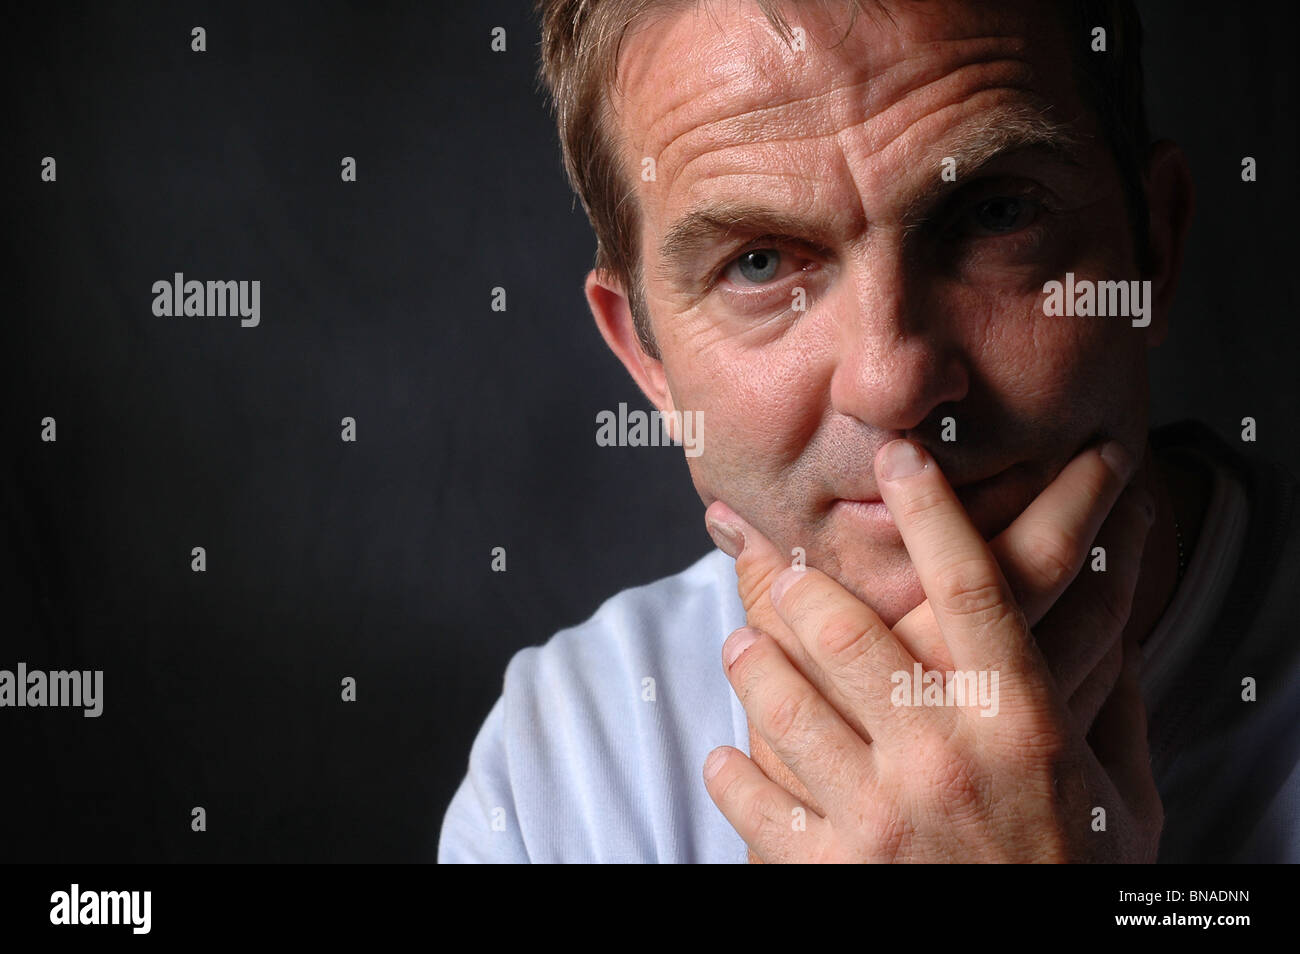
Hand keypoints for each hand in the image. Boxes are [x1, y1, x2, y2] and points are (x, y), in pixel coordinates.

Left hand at [702, 439, 1162, 861]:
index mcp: (1021, 725)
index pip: (971, 586)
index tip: (897, 456)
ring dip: (748, 658)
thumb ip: (1106, 708)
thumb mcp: (1120, 796)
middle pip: (842, 627)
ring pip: (777, 697)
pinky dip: (731, 767)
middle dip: (791, 579)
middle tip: (769, 559)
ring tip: (740, 644)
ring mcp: (879, 816)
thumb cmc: (1081, 884)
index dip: (930, 509)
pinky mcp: (827, 871)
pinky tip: (731, 755)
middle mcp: (943, 756)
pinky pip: (749, 794)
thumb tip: (1106, 627)